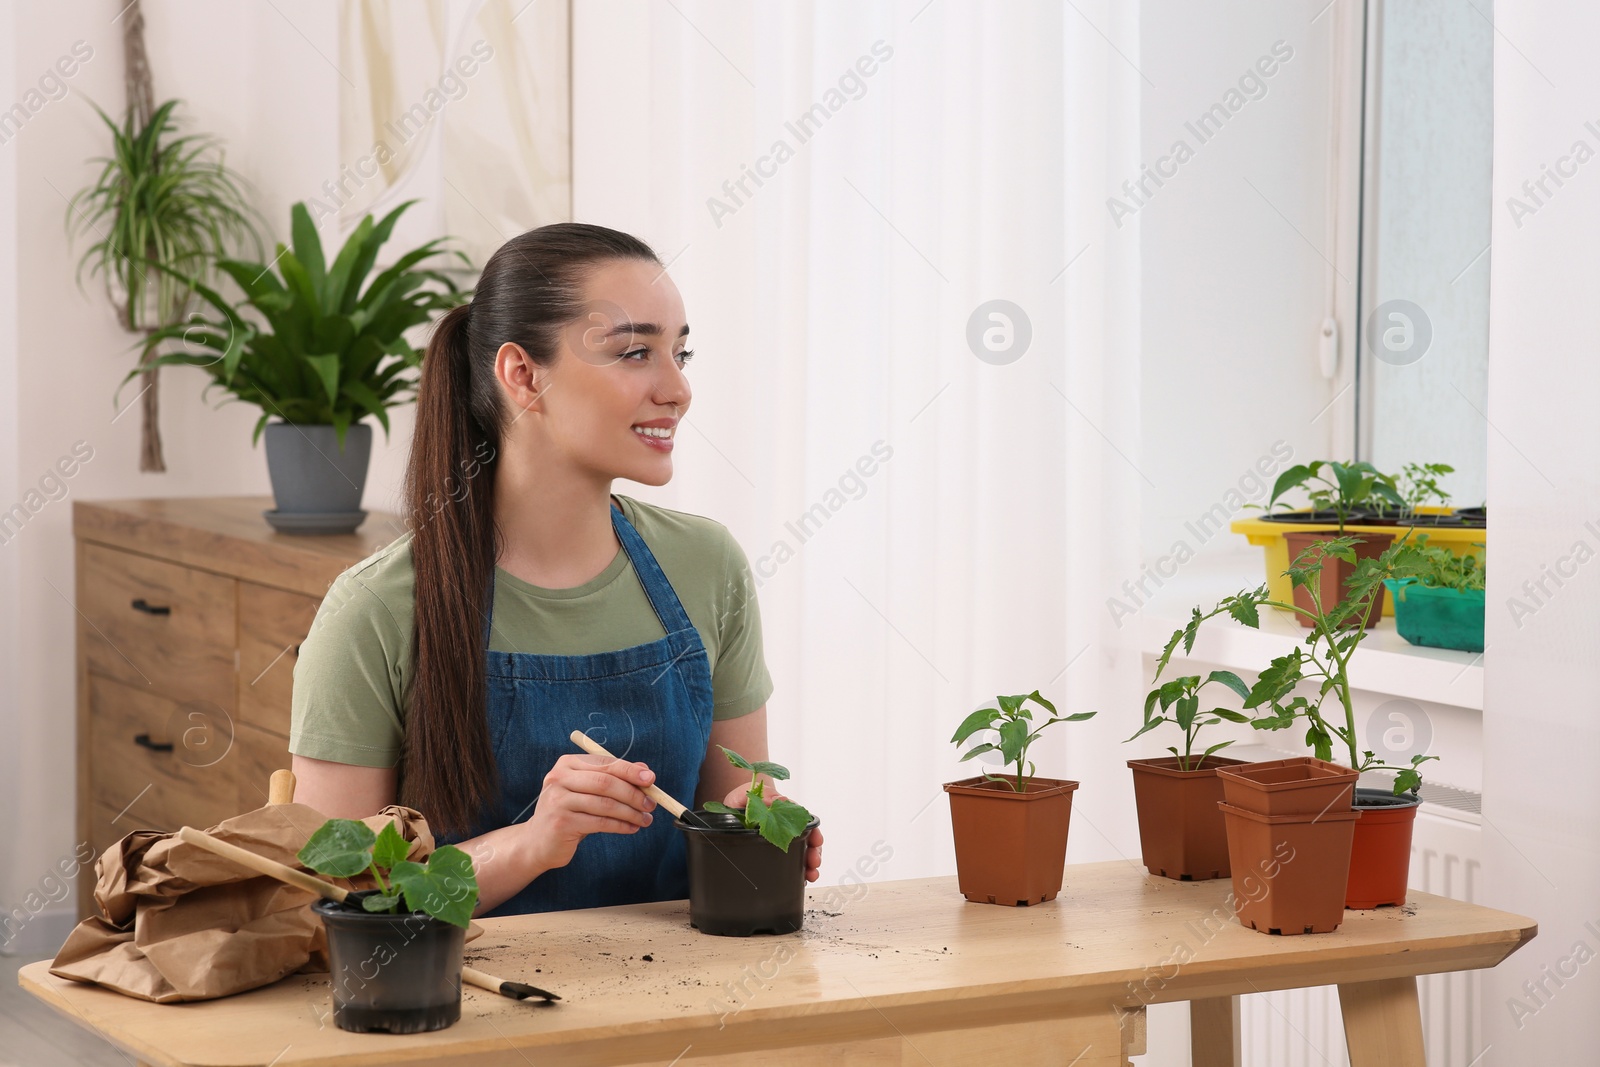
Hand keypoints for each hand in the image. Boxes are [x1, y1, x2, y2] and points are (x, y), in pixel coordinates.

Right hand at [526, 754, 657, 870]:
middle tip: (651, 804)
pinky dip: (621, 825)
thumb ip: (613, 777)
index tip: (651, 779)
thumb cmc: (569, 812)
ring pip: (605, 804)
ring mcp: (558, 800)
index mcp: (567, 764)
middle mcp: (559, 778)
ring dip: (630, 813)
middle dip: (633, 793)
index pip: (605, 763)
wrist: (537, 842)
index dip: (630, 770)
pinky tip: (631, 828)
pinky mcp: (561, 823)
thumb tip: (644, 769)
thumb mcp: (589, 791)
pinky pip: (600, 822)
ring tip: (645, 819)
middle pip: (606, 782)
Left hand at [722, 781, 822, 882]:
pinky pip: (789, 864)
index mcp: (786, 813)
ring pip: (802, 854)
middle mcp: (787, 828)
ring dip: (809, 865)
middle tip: (814, 862)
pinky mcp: (773, 852)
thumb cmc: (743, 800)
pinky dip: (798, 873)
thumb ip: (766, 796)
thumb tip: (782, 800)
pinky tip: (801, 880)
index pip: (806, 823)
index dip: (814, 833)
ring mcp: (782, 841)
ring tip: (810, 875)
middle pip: (808, 841)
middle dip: (814, 853)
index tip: (816, 841)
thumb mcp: (753, 794)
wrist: (731, 810)